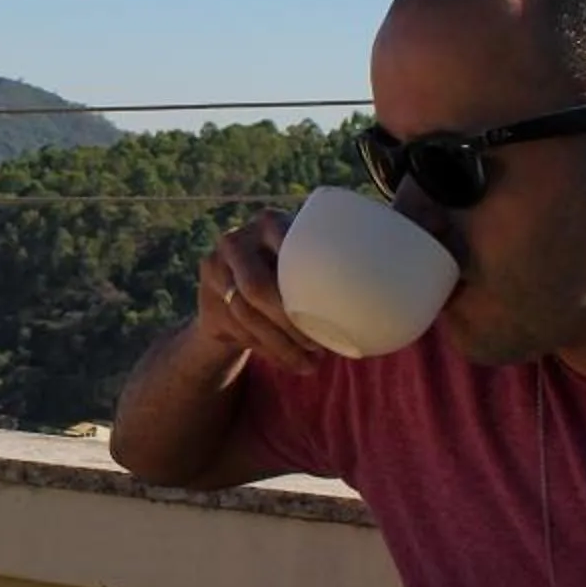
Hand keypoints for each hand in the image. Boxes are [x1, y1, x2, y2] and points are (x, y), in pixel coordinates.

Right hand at [197, 211, 325, 372]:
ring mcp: (215, 270)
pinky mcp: (207, 303)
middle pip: (257, 288)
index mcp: (268, 222)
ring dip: (280, 346)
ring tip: (309, 363)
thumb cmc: (294, 273)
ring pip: (246, 317)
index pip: (282, 250)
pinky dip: (268, 352)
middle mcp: (235, 241)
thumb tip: (377, 299)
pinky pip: (238, 332)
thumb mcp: (308, 261)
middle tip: (317, 346)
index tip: (328, 311)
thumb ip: (329, 266)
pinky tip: (289, 361)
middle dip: (289, 324)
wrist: (241, 288)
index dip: (301, 285)